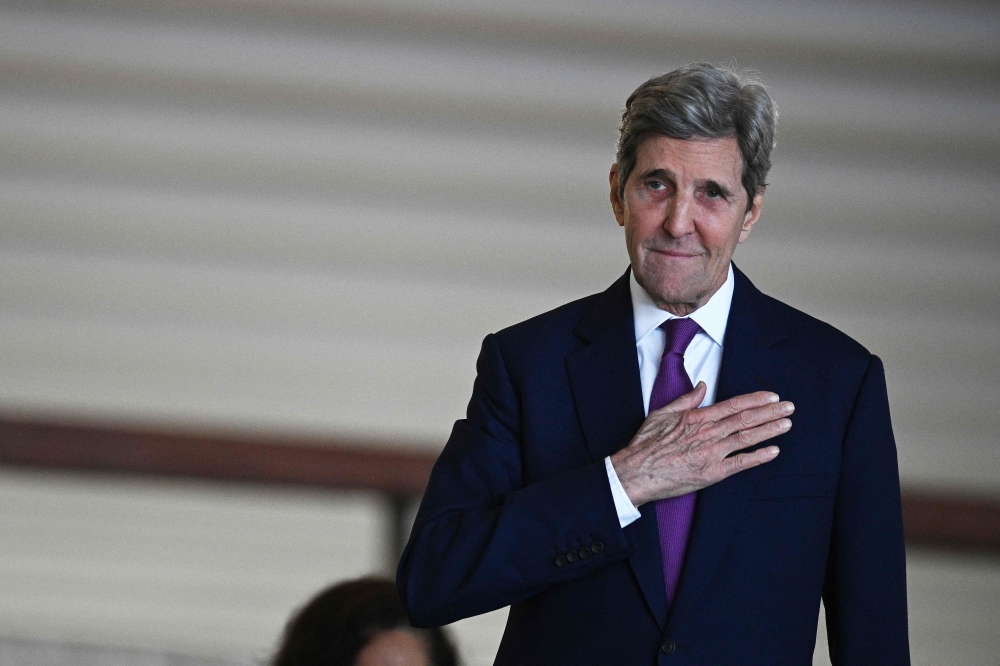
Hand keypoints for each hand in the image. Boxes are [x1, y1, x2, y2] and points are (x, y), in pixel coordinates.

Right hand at [610, 382, 792, 506]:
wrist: (637, 472)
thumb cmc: (647, 444)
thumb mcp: (662, 414)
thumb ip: (686, 399)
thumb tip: (703, 385)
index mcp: (697, 418)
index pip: (733, 405)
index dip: (755, 400)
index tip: (771, 396)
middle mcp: (708, 433)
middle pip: (746, 419)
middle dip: (770, 412)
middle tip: (789, 407)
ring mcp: (712, 453)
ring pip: (747, 438)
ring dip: (769, 430)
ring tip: (787, 423)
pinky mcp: (712, 472)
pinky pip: (741, 463)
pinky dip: (758, 456)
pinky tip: (774, 451)